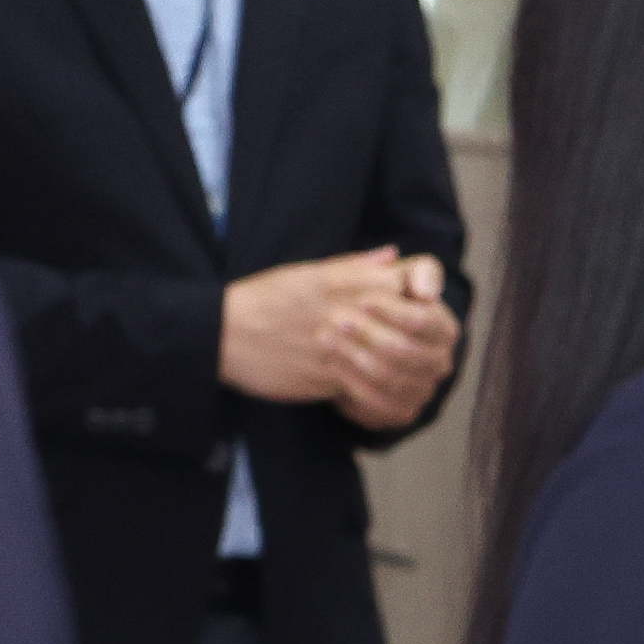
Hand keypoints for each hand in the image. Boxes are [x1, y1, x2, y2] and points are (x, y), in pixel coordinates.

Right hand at [224, 248, 415, 405]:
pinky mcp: (326, 378)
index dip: (421, 295)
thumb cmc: (262, 299)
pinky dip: (372, 387)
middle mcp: (345, 312)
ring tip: (400, 369)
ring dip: (398, 364)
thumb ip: (353, 265)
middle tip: (422, 345)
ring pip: (390, 358)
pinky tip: (371, 385)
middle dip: (417, 335)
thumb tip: (391, 256)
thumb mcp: (306, 272)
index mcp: (343, 281)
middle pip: (407, 323)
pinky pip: (364, 386)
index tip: (420, 305)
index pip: (407, 281)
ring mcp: (338, 347)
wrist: (222, 334)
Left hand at [332, 254, 459, 433]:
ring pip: (388, 377)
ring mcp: (422, 391)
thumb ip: (419, 271)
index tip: (361, 299)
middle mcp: (440, 364)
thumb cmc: (383, 302)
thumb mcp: (400, 277)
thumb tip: (427, 291)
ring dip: (354, 356)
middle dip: (367, 333)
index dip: (392, 310)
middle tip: (336, 319)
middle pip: (404, 350)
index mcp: (445, 329)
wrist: (362, 340)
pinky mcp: (401, 412)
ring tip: (325, 337)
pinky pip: (377, 404)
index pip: (424, 321)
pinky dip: (352, 384)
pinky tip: (331, 365)